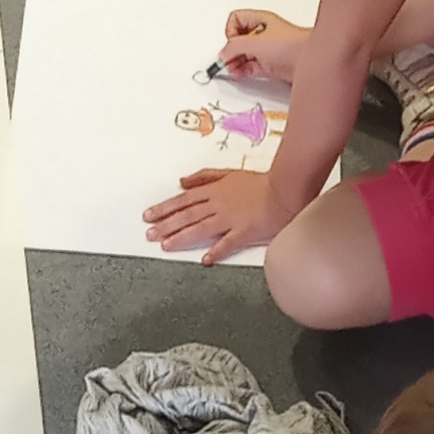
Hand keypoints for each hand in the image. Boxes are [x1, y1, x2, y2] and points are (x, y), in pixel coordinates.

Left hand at [144, 164, 274, 264]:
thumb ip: (204, 177)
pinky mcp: (245, 231)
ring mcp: (231, 219)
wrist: (284, 190)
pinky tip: (205, 260)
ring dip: (182, 237)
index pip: (183, 200)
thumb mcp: (229, 173)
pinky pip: (228, 243)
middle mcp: (218, 205)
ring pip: (200, 228)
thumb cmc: (260, 183)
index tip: (148, 216)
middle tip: (149, 234)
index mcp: (214, 191)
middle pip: (187, 215)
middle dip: (165, 224)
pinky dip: (217, 251)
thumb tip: (182, 182)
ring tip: (166, 246)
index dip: (164, 208)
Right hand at [214, 10, 303, 86]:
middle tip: (227, 59)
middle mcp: (263, 33)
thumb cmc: (292, 45)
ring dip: (235, 61)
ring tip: (232, 68)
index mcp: (261, 19)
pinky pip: (250, 65)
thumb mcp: (255, 42)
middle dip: (231, 49)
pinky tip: (240, 73)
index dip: (230, 31)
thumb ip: (234, 46)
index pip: (236, 19)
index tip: (231, 43)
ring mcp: (267, 49)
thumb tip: (223, 53)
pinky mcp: (270, 64)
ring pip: (244, 53)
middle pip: (238, 38)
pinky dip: (243, 70)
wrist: (311, 62)